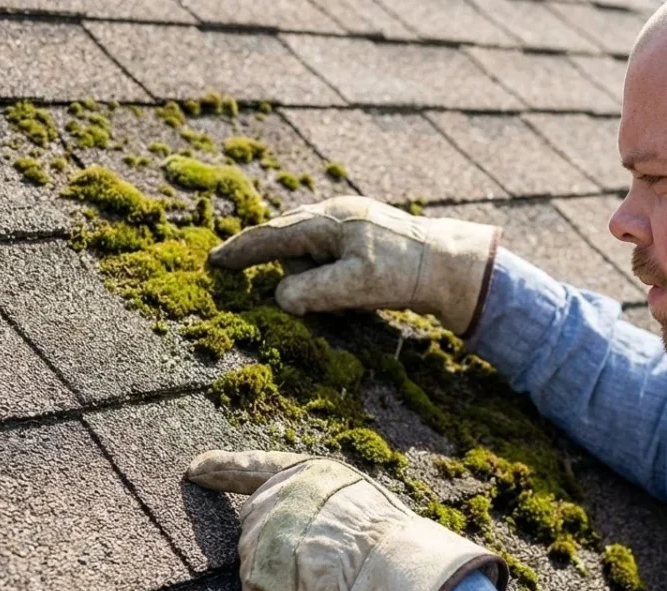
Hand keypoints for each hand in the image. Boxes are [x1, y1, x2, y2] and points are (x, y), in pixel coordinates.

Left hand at [186, 449, 507, 590]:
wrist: (389, 565)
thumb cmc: (389, 538)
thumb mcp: (359, 499)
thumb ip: (323, 504)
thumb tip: (311, 527)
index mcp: (307, 471)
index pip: (253, 467)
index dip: (221, 469)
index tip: (193, 471)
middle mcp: (277, 493)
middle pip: (257, 529)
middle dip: (277, 552)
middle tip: (319, 568)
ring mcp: (262, 530)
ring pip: (259, 565)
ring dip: (285, 579)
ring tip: (326, 579)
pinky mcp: (255, 567)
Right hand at [209, 196, 499, 335]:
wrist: (451, 264)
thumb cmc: (404, 273)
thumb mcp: (355, 287)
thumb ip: (312, 292)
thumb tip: (279, 298)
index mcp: (328, 221)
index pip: (272, 235)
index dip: (242, 250)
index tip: (215, 262)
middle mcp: (335, 215)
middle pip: (288, 240)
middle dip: (276, 262)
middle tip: (272, 282)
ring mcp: (351, 223)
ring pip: (310, 250)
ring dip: (310, 275)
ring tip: (340, 299)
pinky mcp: (364, 237)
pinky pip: (329, 254)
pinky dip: (326, 272)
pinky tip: (345, 292)